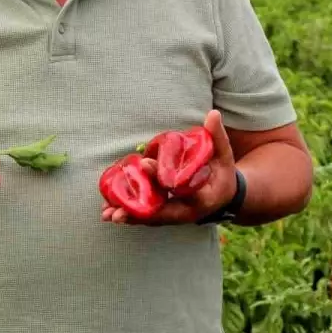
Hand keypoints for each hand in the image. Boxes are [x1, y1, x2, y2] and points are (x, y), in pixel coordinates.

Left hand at [101, 109, 238, 225]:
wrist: (223, 196)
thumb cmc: (222, 173)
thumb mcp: (224, 155)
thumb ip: (218, 137)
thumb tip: (213, 114)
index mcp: (204, 198)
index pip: (183, 190)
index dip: (165, 179)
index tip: (146, 164)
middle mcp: (188, 211)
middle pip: (162, 213)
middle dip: (139, 212)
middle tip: (117, 211)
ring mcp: (176, 215)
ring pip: (151, 218)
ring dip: (130, 216)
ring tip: (107, 215)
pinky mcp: (167, 214)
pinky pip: (147, 216)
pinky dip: (130, 215)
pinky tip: (109, 213)